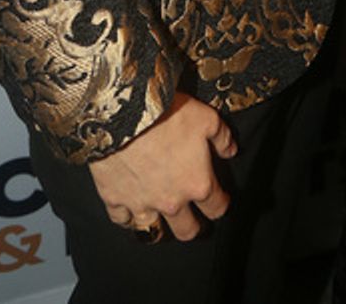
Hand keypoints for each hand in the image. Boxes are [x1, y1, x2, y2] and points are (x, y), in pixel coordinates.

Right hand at [88, 92, 236, 240]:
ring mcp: (141, 203)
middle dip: (193, 227)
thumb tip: (230, 150)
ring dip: (160, 230)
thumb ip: (222, 137)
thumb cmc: (167, 113)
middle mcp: (171, 201)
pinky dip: (126, 218)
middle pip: (187, 230)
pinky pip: (122, 220)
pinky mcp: (115, 198)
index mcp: (197, 183)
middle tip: (194, 221)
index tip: (220, 200)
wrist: (123, 113)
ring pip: (153, 233)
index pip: (217, 208)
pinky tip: (130, 211)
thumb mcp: (206, 117)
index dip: (221, 204)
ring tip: (162, 224)